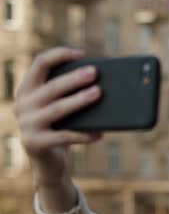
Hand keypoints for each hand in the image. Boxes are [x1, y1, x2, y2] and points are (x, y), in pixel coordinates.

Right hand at [13, 47, 102, 185]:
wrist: (48, 160)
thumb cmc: (59, 127)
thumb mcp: (60, 106)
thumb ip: (69, 92)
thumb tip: (101, 81)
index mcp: (27, 88)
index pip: (40, 63)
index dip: (60, 55)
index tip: (81, 53)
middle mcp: (22, 104)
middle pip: (51, 87)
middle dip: (74, 79)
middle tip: (94, 73)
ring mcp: (26, 124)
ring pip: (57, 109)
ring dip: (79, 101)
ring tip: (98, 94)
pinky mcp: (35, 143)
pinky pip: (63, 137)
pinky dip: (83, 134)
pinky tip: (99, 133)